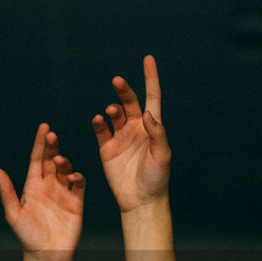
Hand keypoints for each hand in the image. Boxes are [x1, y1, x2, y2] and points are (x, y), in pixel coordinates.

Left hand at [0, 124, 85, 260]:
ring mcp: (63, 193)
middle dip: (52, 147)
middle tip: (51, 135)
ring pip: (65, 169)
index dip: (40, 143)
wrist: (47, 255)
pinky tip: (71, 176)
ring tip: (58, 160)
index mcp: (32, 186)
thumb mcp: (13, 214)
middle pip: (51, 160)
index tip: (44, 128)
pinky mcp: (76, 202)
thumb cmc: (28, 237)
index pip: (37, 160)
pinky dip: (77, 176)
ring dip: (63, 162)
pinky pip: (78, 184)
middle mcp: (48, 186)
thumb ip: (7, 192)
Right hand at [91, 55, 170, 212]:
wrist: (141, 201)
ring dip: (112, 110)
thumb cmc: (156, 179)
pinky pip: (101, 131)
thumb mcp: (162, 156)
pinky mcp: (106, 148)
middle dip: (124, 90)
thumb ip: (157, 134)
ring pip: (114, 115)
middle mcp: (136, 128)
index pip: (152, 97)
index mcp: (152, 127)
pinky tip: (98, 120)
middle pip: (130, 102)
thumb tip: (148, 114)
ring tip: (111, 112)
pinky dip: (99, 123)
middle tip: (117, 81)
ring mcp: (120, 137)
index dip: (151, 78)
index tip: (148, 59)